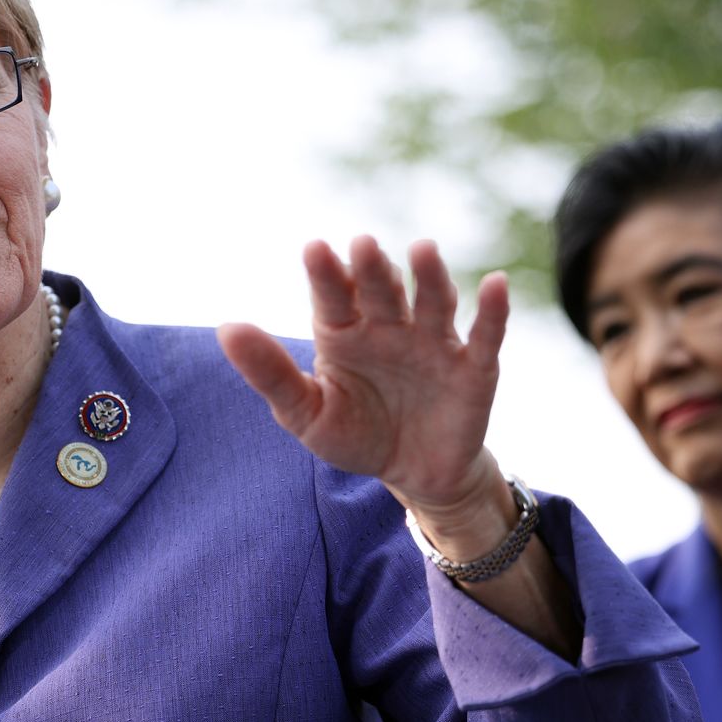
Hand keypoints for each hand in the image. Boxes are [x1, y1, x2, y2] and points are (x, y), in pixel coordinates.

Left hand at [218, 237, 514, 551]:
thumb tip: (226, 328)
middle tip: (363, 245)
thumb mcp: (307, 413)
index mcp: (345, 332)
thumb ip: (270, 373)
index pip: (333, 297)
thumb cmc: (356, 436)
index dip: (326, 275)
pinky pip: (485, 334)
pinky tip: (494, 283)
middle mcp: (389, 327)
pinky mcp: (474, 367)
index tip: (314, 249)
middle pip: (381, 291)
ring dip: (430, 276)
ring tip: (422, 249)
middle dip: (373, 269)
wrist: (414, 475)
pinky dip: (493, 310)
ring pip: (431, 301)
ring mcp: (433, 342)